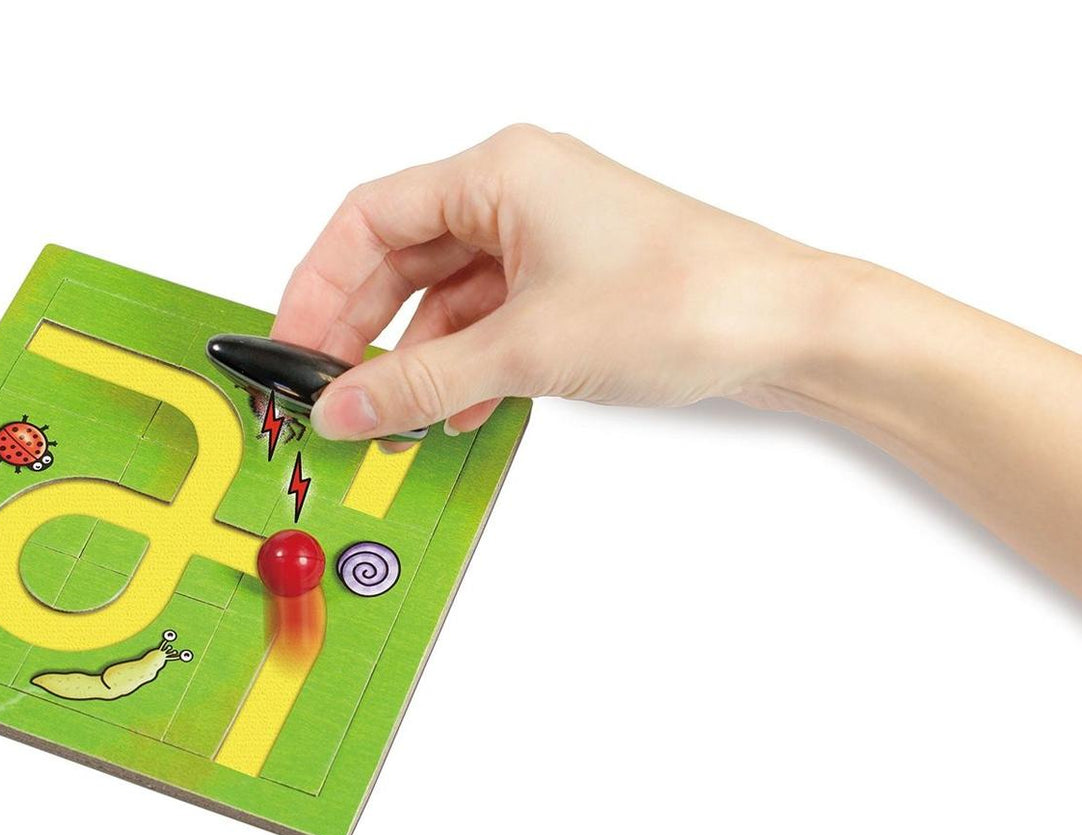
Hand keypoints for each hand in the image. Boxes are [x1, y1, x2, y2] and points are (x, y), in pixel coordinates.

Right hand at [271, 123, 848, 439]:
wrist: (791, 328)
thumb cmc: (687, 300)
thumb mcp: (527, 349)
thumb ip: (420, 382)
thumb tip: (344, 409)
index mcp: (499, 172)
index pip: (369, 217)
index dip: (318, 284)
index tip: (291, 343)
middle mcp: (518, 192)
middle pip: (402, 256)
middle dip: (360, 327)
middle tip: (327, 389)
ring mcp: (547, 237)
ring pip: (445, 293)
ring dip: (414, 355)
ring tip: (388, 416)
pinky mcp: (572, 281)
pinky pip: (490, 317)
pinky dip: (464, 361)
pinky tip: (453, 408)